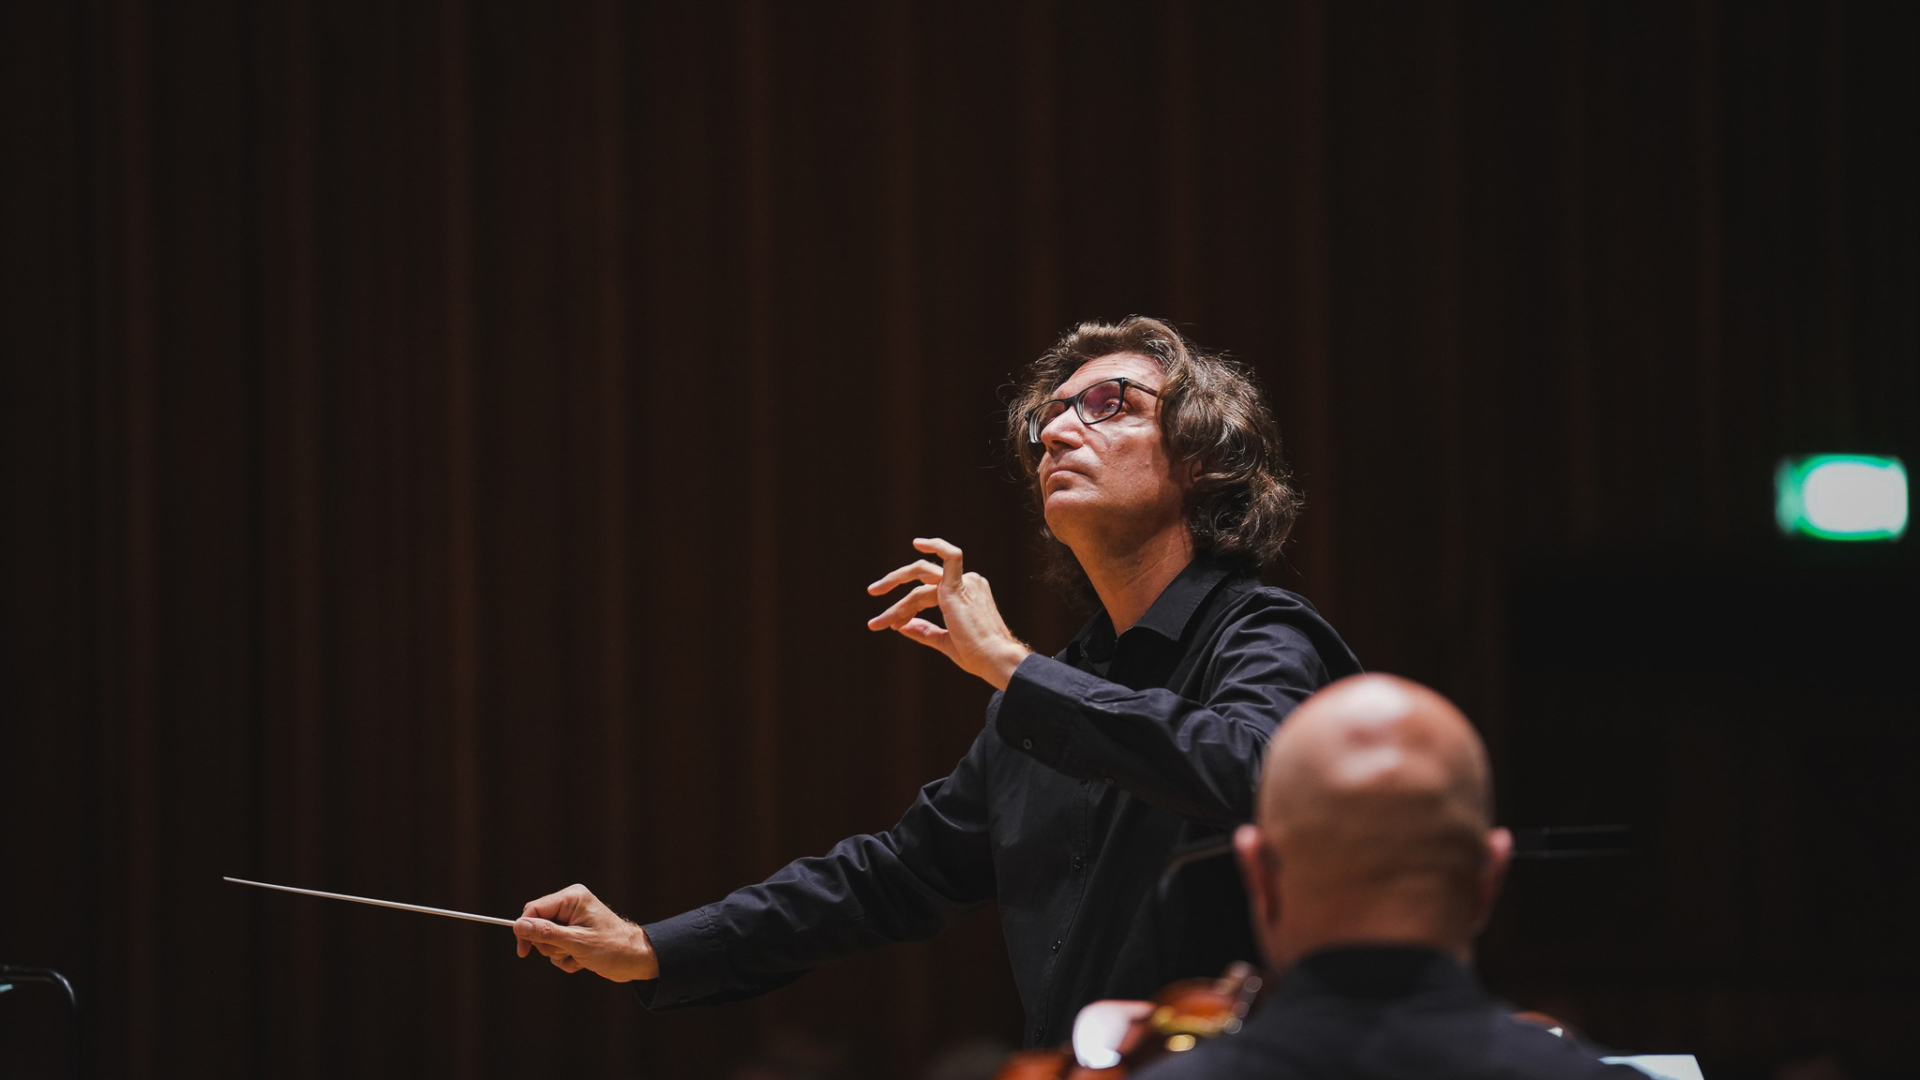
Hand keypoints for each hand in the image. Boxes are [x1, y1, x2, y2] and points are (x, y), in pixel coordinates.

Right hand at [513, 883, 657, 981]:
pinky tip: (582, 961)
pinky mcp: (574, 934)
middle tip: (569, 951)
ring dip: (559, 954)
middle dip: (550, 945)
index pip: (534, 909)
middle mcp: (570, 905)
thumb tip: (518, 925)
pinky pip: (556, 949)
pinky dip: (566, 959)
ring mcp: (572, 920)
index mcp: (572, 898)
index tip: (523, 952)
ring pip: (546, 941)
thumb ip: (546, 933)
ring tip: (579, 956)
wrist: (636, 960)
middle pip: (538, 926)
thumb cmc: (612, 948)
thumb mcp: (576, 942)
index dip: (525, 930)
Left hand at [866, 537, 1030, 689]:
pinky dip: (937, 546)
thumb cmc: (976, 655)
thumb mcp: (945, 642)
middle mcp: (966, 585)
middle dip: (894, 583)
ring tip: (874, 592)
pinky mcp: (959, 586)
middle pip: (921, 580)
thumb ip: (925, 631)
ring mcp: (964, 583)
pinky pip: (950, 557)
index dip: (905, 608)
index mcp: (964, 596)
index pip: (925, 595)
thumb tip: (903, 626)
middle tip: (872, 590)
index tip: (892, 624)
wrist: (993, 659)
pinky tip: (918, 542)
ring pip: (920, 582)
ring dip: (895, 588)